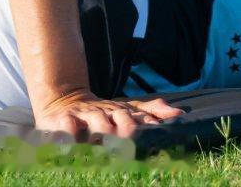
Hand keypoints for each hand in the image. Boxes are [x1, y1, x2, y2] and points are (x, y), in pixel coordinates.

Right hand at [34, 90, 181, 140]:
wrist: (64, 100)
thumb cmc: (101, 113)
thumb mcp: (125, 109)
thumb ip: (150, 111)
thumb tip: (178, 113)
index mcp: (121, 111)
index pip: (138, 116)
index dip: (148, 122)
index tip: (157, 130)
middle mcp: (105, 112)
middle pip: (119, 116)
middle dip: (127, 125)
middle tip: (133, 135)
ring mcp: (84, 116)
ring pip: (95, 120)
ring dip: (102, 128)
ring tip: (107, 137)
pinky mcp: (62, 121)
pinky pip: (66, 126)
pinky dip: (70, 132)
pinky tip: (73, 139)